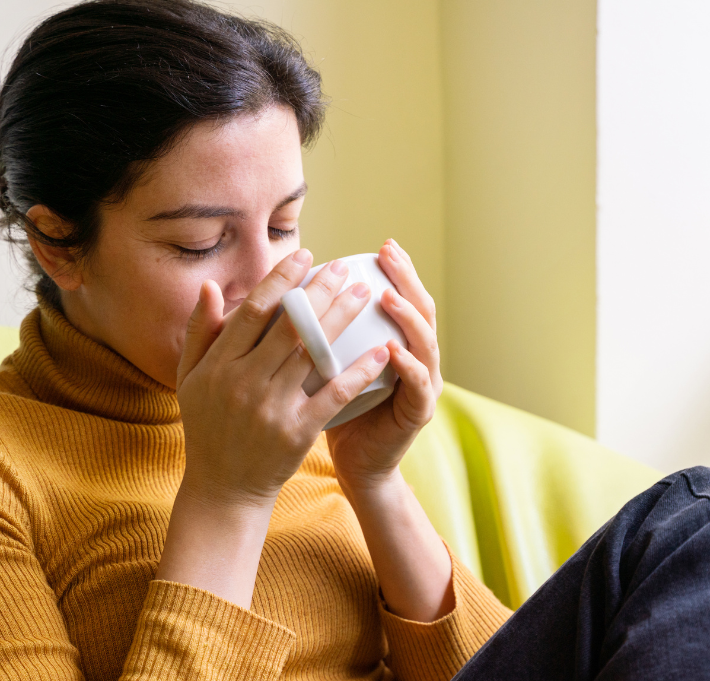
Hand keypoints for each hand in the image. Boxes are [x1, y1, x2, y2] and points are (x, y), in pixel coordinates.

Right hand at [174, 249, 391, 506]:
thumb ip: (200, 332)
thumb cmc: (208, 427)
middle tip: (345, 267)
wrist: (224, 488)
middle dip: (321, 292)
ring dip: (342, 320)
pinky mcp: (298, 432)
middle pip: (289, 327)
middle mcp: (244, 383)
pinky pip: (334, 395)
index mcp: (218, 365)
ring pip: (314, 354)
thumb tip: (212, 287)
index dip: (281, 280)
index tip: (304, 256)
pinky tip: (381, 351)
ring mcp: (272, 408)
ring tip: (365, 294)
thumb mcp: (190, 379)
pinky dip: (359, 371)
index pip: (254, 312)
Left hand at [325, 239, 442, 494]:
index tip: (381, 245)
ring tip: (388, 296)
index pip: (402, 297)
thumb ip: (313, 332)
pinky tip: (392, 349)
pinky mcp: (419, 412)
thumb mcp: (321, 364)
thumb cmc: (333, 411)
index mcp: (396, 342)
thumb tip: (284, 292)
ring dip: (408, 317)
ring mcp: (422, 385)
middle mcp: (416, 358)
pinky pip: (418, 385)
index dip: (397, 270)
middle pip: (421, 309)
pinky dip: (407, 365)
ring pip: (425, 342)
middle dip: (407, 279)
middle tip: (390, 254)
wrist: (353, 464)